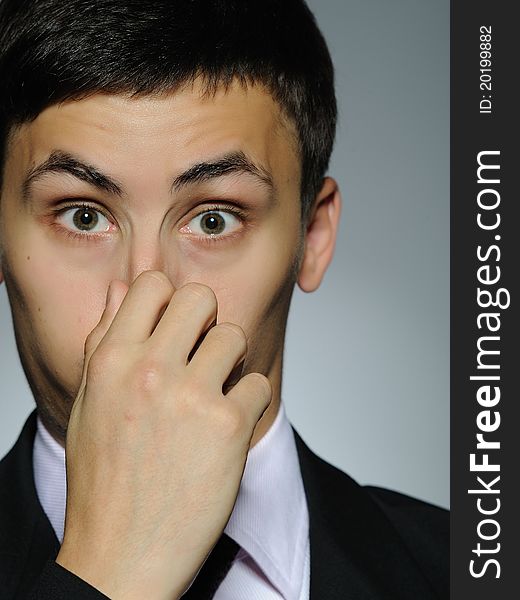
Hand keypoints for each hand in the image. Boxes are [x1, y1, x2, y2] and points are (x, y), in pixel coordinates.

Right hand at [55, 271, 271, 598]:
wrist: (121, 557)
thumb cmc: (103, 481)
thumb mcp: (89, 402)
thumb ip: (104, 340)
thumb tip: (120, 288)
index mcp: (111, 360)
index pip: (153, 284)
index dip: (169, 301)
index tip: (176, 327)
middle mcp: (150, 369)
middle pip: (202, 297)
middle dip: (207, 321)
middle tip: (202, 354)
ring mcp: (191, 396)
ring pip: (235, 336)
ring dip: (231, 362)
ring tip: (215, 394)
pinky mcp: (229, 427)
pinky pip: (258, 384)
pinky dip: (249, 403)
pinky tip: (227, 429)